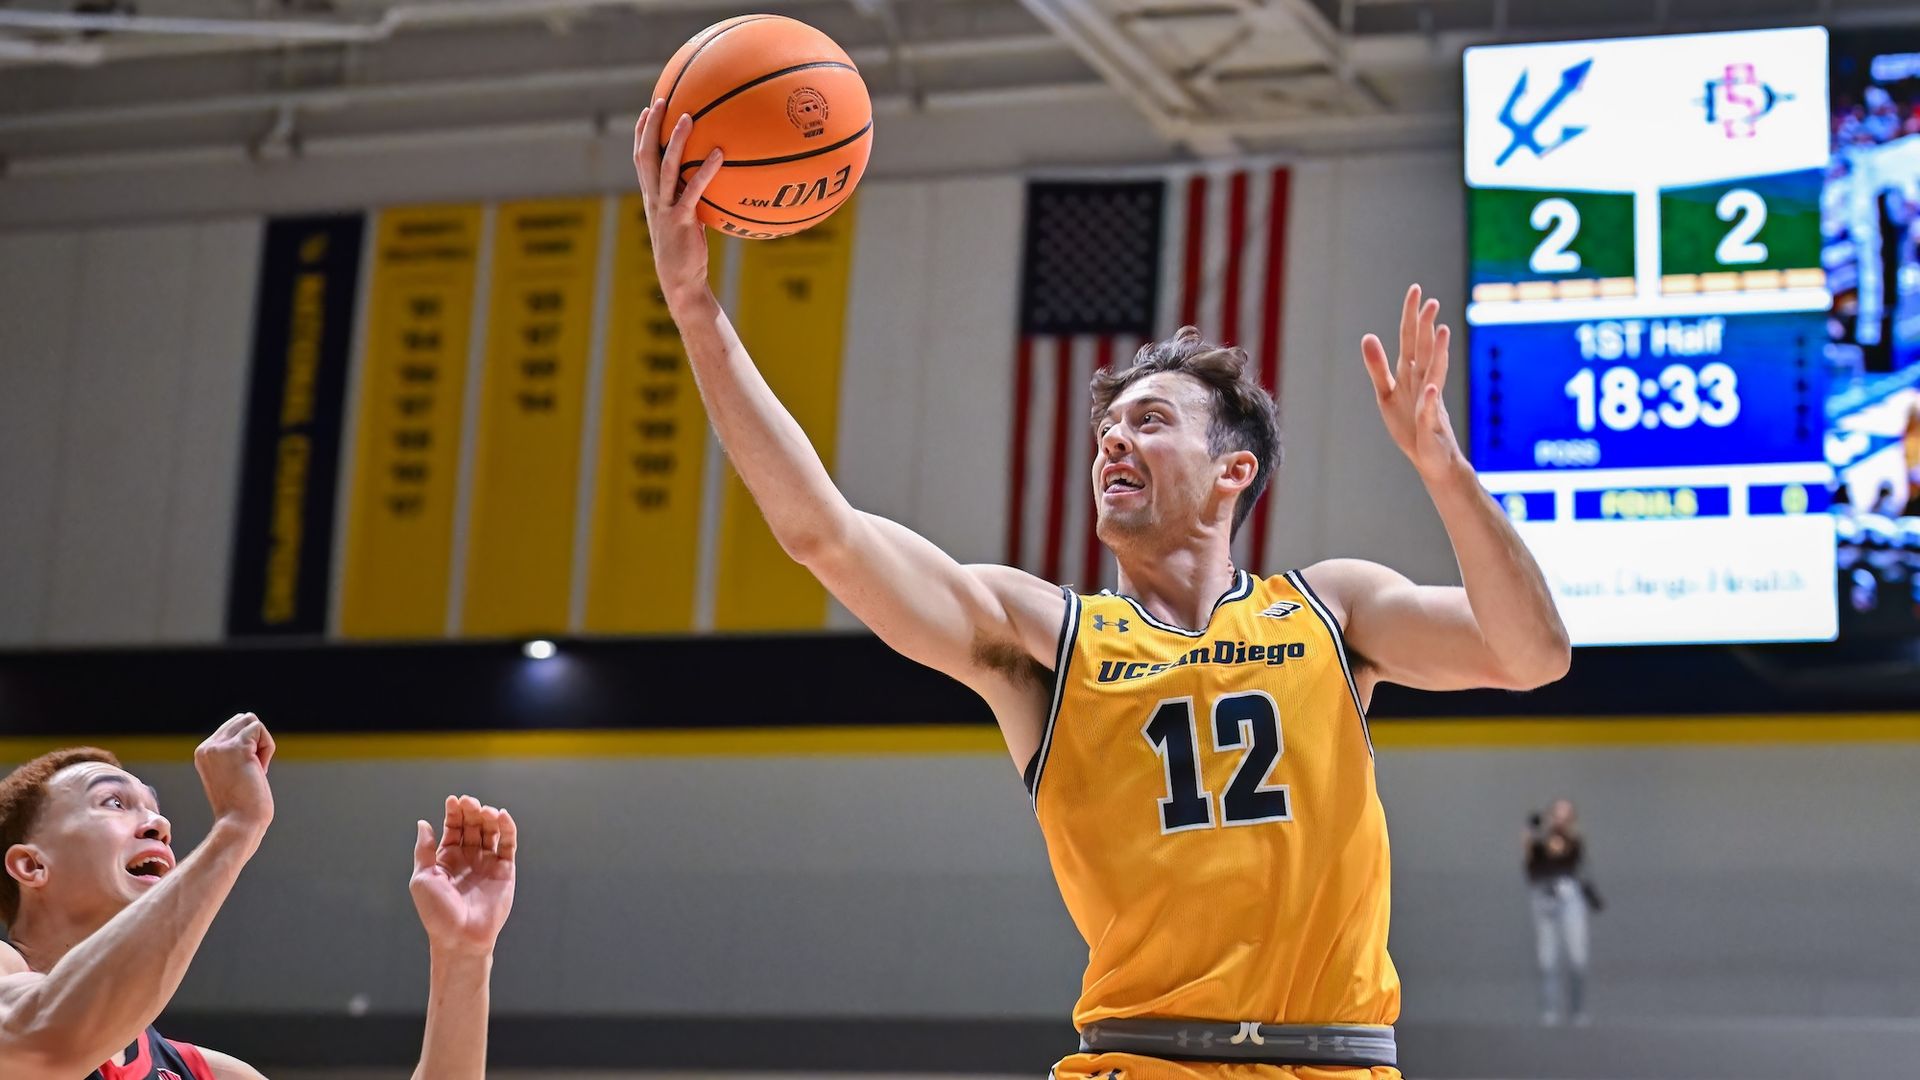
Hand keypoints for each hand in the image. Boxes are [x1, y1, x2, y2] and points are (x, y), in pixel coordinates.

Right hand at [194, 712, 274, 838]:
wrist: (239, 823)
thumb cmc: (241, 804)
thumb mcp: (232, 772)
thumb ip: (235, 751)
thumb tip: (251, 723)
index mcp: (204, 753)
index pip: (233, 727)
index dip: (249, 746)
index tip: (245, 772)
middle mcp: (207, 747)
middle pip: (243, 719)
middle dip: (256, 741)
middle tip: (252, 769)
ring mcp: (220, 746)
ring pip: (251, 721)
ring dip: (262, 744)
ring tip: (255, 768)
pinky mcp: (237, 748)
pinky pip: (259, 730)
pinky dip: (267, 748)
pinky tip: (259, 769)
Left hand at [410, 795, 516, 957]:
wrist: (460, 937)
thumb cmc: (437, 913)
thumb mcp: (422, 878)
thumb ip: (424, 850)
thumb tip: (423, 823)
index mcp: (447, 858)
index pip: (452, 827)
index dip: (453, 812)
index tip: (453, 800)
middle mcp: (468, 857)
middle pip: (472, 825)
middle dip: (471, 811)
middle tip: (470, 802)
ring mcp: (487, 862)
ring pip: (490, 831)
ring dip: (488, 817)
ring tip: (485, 810)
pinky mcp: (505, 870)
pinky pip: (508, 845)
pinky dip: (507, 829)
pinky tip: (501, 816)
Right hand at [632, 99, 725, 302]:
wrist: (681, 281)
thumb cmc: (686, 252)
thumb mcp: (685, 220)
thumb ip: (691, 197)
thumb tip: (709, 178)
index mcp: (651, 196)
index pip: (640, 158)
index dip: (641, 133)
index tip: (648, 109)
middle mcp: (653, 198)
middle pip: (646, 156)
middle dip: (651, 127)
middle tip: (660, 100)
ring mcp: (665, 209)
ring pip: (665, 168)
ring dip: (674, 141)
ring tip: (686, 117)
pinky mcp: (681, 220)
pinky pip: (693, 190)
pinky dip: (705, 171)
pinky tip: (719, 154)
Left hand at [1361, 284, 1468, 482]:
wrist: (1431, 458)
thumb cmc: (1410, 425)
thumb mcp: (1386, 394)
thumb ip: (1377, 367)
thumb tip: (1367, 336)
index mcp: (1410, 373)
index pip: (1410, 339)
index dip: (1411, 316)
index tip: (1416, 289)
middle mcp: (1423, 382)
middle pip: (1424, 350)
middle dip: (1427, 327)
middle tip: (1431, 301)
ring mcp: (1429, 402)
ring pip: (1434, 374)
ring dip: (1438, 354)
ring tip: (1442, 331)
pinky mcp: (1430, 424)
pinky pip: (1429, 411)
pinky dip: (1430, 401)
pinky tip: (1431, 390)